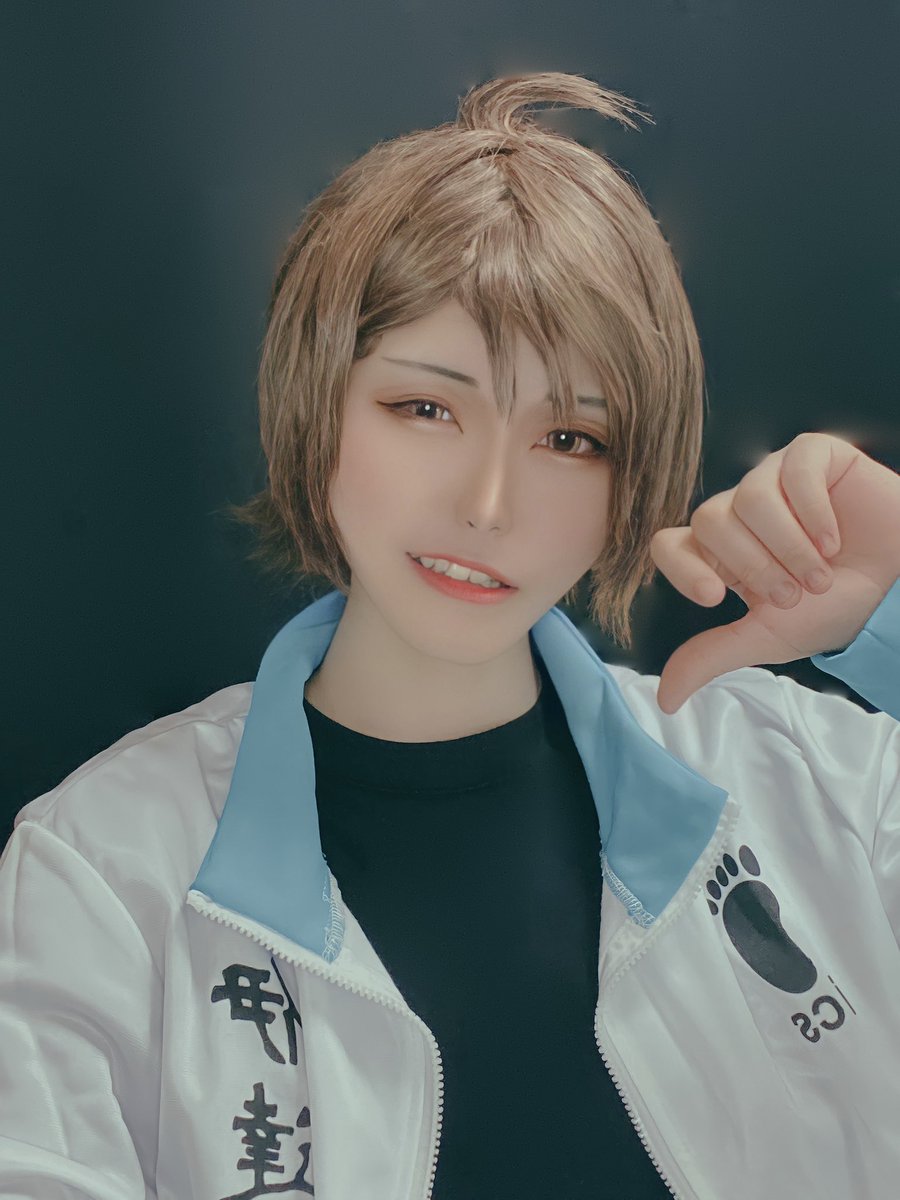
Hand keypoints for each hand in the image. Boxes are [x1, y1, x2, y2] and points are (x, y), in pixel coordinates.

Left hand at [650, 433, 899, 714]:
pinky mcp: (812, 456)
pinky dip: (813, 511)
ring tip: (821, 571)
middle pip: (709, 519)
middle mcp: (740, 511)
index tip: (715, 598)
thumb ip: (712, 657)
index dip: (682, 567)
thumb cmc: (837, 606)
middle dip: (755, 565)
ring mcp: (774, 478)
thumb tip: (665, 700)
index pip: (669, 543)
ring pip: (749, 496)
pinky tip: (835, 537)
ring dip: (788, 546)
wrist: (899, 590)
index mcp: (720, 551)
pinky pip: (793, 468)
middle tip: (795, 592)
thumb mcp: (769, 637)